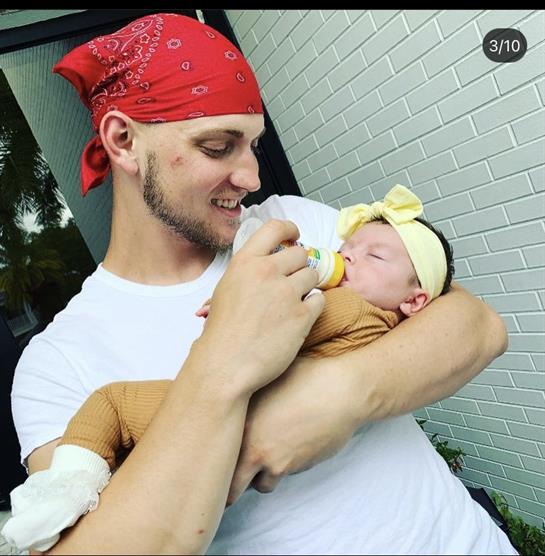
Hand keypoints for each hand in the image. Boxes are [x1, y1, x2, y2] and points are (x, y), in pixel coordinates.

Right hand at [193, 219, 324, 396]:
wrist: (226, 365)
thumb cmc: (222, 332)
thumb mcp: (227, 289)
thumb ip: (249, 271)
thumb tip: (271, 263)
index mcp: (245, 262)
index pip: (275, 228)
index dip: (290, 229)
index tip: (295, 235)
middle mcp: (266, 271)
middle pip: (301, 253)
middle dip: (300, 266)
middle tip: (293, 282)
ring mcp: (286, 293)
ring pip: (313, 275)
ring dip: (307, 287)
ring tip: (292, 304)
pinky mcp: (302, 316)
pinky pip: (319, 301)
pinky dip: (313, 308)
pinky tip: (298, 319)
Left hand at [226, 356, 356, 504]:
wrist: (341, 392)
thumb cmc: (305, 377)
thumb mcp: (266, 381)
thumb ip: (245, 398)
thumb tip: (231, 400)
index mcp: (243, 428)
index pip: (218, 458)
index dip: (214, 462)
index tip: (211, 462)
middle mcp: (257, 450)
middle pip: (233, 487)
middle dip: (229, 489)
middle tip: (225, 487)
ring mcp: (280, 463)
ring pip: (261, 484)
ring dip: (259, 476)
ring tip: (263, 457)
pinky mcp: (301, 467)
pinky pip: (285, 475)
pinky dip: (283, 467)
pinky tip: (290, 446)